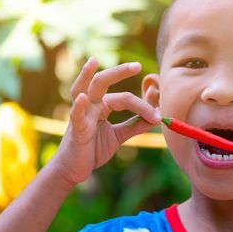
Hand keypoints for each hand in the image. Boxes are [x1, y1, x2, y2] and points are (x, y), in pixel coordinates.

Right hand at [54, 58, 159, 185]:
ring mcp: (81, 115)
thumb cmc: (93, 149)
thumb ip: (135, 125)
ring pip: (83, 90)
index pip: (124, 98)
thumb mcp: (119, 136)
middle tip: (137, 65)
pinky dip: (79, 106)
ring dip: (87, 75)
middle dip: (118, 72)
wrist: (74, 170)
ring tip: (93, 61)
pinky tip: (83, 98)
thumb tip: (157, 117)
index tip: (158, 117)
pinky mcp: (75, 130)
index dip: (143, 106)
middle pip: (102, 82)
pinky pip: (76, 116)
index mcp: (102, 105)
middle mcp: (90, 105)